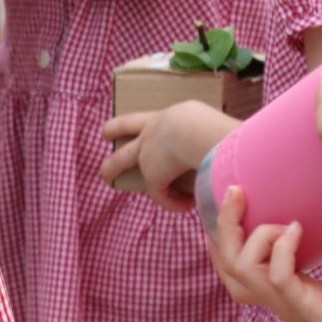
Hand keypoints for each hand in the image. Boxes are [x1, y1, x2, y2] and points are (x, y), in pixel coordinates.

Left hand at [97, 100, 232, 211]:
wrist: (196, 133)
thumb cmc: (209, 126)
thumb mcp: (205, 123)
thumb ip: (204, 134)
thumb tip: (218, 146)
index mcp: (167, 116)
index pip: (155, 116)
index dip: (146, 120)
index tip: (143, 125)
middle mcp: (151, 129)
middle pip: (122, 125)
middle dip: (112, 130)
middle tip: (104, 134)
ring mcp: (145, 151)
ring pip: (119, 159)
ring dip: (110, 169)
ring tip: (107, 178)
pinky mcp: (151, 176)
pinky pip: (161, 194)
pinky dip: (173, 202)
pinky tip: (187, 205)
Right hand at [209, 187, 321, 321]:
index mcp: (286, 287)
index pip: (238, 266)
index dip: (225, 236)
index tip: (233, 198)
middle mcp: (279, 296)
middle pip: (229, 266)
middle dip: (224, 226)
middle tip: (235, 190)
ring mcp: (288, 303)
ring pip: (241, 271)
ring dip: (255, 237)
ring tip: (283, 222)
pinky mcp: (303, 307)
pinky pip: (276, 277)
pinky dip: (281, 249)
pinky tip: (298, 230)